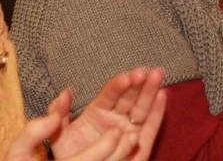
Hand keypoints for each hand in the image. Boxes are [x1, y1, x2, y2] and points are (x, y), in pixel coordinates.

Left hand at [50, 68, 166, 160]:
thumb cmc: (72, 159)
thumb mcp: (60, 138)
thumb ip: (59, 116)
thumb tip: (65, 92)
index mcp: (98, 113)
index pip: (110, 94)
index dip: (119, 84)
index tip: (127, 77)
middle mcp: (116, 119)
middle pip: (130, 97)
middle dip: (140, 83)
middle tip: (147, 71)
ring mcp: (129, 130)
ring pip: (142, 108)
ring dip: (151, 91)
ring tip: (158, 74)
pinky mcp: (140, 145)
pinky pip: (150, 128)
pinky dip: (158, 112)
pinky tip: (163, 95)